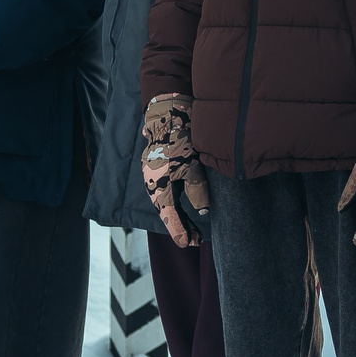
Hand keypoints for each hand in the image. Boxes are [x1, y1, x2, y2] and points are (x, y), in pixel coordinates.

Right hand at [139, 93, 208, 248]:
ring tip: (193, 229)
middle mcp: (152, 183)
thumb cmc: (180, 138)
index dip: (180, 231)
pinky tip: (182, 208)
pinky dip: (174, 203)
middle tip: (196, 240)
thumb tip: (203, 211)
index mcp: (159, 186)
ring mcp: (152, 175)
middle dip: (181, 227)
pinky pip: (164, 192)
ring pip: (165, 203)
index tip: (190, 244)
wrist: (166, 112)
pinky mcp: (156, 168)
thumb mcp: (193, 167)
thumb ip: (198, 191)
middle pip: (167, 212)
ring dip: (178, 216)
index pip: (170, 216)